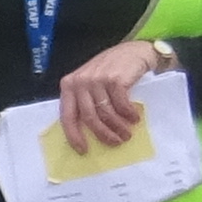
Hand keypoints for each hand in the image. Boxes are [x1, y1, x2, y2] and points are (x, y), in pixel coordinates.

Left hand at [54, 37, 173, 147]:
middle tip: (115, 142)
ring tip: (126, 134)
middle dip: (102, 134)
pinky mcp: (115, 80)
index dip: (74, 135)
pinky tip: (134, 118)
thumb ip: (85, 101)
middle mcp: (80, 82)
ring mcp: (98, 80)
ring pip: (105, 113)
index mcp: (69, 85)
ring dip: (118, 127)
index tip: (83, 150)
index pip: (67, 115)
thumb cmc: (111, 70)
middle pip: (88, 117)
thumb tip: (86, 132)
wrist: (134, 51)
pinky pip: (121, 105)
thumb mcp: (91, 82)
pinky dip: (129, 115)